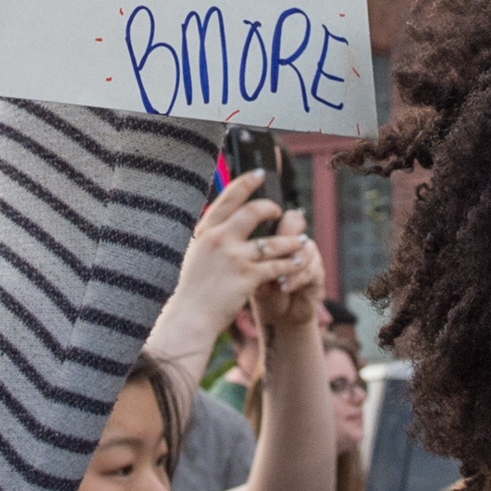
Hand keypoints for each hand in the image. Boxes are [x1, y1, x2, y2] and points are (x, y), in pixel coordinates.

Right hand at [159, 174, 316, 358]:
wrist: (190, 316)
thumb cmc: (195, 286)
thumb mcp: (198, 252)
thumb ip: (213, 234)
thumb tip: (230, 217)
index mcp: (206, 230)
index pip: (229, 197)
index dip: (247, 182)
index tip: (260, 174)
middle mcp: (219, 239)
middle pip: (254, 211)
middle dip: (272, 209)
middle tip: (280, 212)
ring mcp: (234, 257)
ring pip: (273, 241)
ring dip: (291, 240)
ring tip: (300, 241)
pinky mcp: (248, 277)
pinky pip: (277, 265)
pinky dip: (289, 264)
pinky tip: (297, 263)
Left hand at [247, 213, 322, 345]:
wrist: (274, 315)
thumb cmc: (254, 287)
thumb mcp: (241, 269)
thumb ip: (238, 253)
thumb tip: (231, 241)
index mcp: (271, 231)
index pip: (270, 209)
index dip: (268, 208)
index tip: (259, 213)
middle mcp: (291, 237)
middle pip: (294, 220)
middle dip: (283, 236)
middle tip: (271, 249)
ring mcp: (305, 253)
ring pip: (303, 246)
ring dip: (288, 264)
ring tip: (276, 280)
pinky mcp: (316, 271)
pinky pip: (311, 267)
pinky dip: (296, 278)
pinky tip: (284, 287)